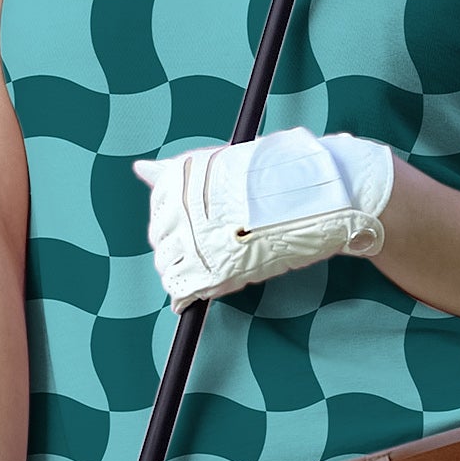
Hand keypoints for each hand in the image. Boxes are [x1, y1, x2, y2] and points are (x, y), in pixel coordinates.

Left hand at [135, 128, 394, 308]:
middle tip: (206, 249)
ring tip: (209, 267)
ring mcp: (198, 239)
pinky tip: (193, 296)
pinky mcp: (216, 269)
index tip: (194, 226)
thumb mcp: (223, 164)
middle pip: (160, 239)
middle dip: (176, 248)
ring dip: (182, 271)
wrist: (320, 194)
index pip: (159, 209)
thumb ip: (179, 172)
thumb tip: (139, 168)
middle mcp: (183, 206)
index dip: (175, 223)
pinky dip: (186, 295)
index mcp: (183, 176)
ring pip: (168, 266)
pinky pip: (184, 289)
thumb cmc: (277, 175)